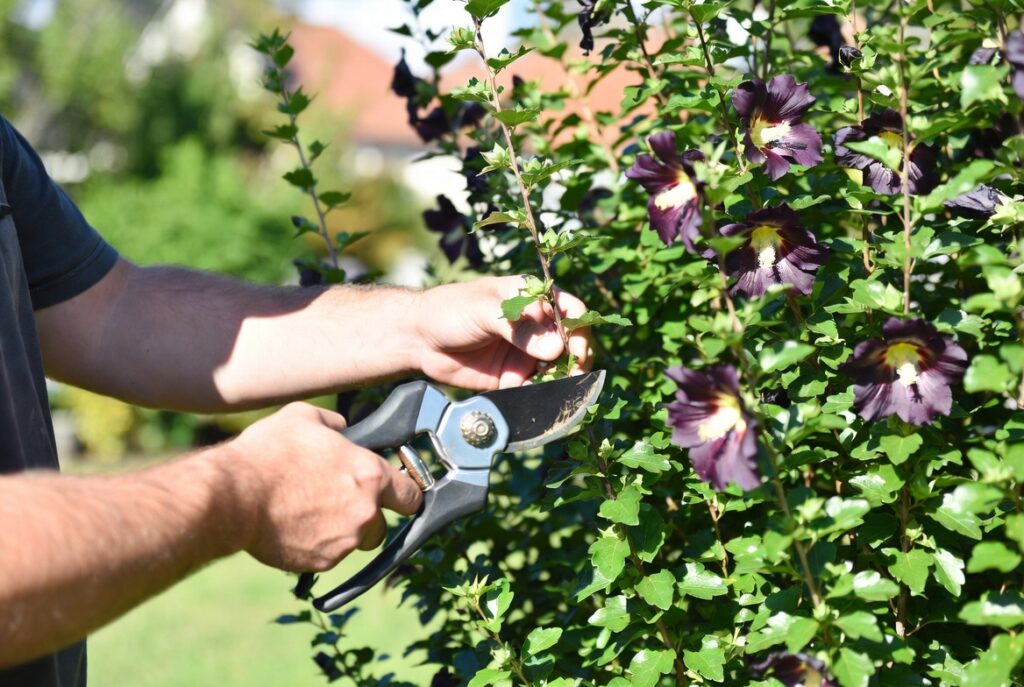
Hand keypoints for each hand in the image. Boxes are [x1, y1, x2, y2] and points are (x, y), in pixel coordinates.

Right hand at [228, 403, 421, 571]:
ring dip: (342, 531)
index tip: (396, 494)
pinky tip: (293, 526)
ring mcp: (344, 541)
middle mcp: (365, 511)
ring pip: (355, 541)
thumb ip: (335, 424)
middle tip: (340, 502)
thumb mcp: (304, 417)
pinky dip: (316, 545)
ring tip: (310, 513)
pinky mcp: (321, 562)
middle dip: (368, 516)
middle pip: (383, 524)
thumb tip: (342, 428)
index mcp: (370, 475)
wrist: (234, 496)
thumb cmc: (269, 453)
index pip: (412, 494)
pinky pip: (328, 556)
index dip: (404, 493)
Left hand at [415, 276, 592, 389]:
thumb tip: (556, 348)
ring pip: (557, 369)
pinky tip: (529, 396)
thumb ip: (518, 327)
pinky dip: (538, 395)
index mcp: (531, 299)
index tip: (575, 349)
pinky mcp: (513, 377)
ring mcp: (525, 353)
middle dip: (575, 360)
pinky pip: (535, 388)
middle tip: (570, 374)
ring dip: (559, 380)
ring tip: (552, 388)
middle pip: (570, 343)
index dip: (578, 329)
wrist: (417, 339)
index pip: (570, 310)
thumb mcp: (483, 310)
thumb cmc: (449, 311)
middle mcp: (534, 327)